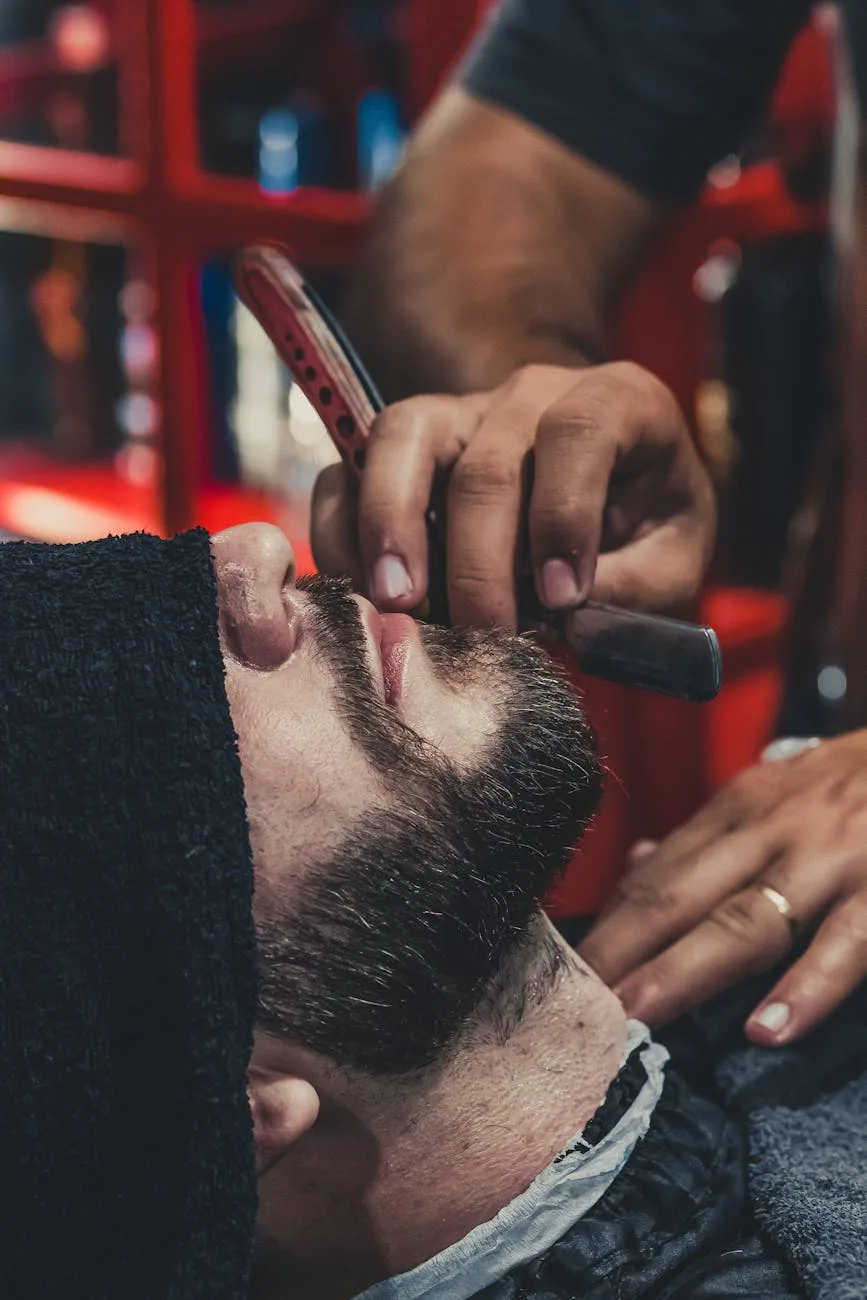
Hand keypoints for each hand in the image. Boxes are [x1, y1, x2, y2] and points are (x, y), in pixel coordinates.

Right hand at [311, 362, 714, 628]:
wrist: (607, 500)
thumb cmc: (646, 529)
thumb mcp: (673, 560)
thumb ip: (636, 587)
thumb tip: (563, 615)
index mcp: (618, 402)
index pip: (578, 432)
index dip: (564, 516)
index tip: (562, 598)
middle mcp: (532, 393)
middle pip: (487, 463)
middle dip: (478, 561)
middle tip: (481, 634)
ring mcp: (459, 412)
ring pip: (402, 439)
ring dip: (390, 524)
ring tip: (396, 599)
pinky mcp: (404, 449)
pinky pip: (352, 468)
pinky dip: (345, 528)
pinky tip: (361, 590)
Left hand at [579, 731, 866, 1043]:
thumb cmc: (852, 787)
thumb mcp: (774, 794)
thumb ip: (707, 838)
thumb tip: (634, 867)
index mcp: (737, 811)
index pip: (653, 878)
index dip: (606, 930)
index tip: (559, 980)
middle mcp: (770, 831)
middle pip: (678, 898)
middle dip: (620, 954)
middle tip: (571, 1012)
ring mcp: (828, 859)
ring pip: (745, 922)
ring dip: (685, 973)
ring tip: (637, 1020)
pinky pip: (845, 944)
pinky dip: (806, 988)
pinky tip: (767, 1032)